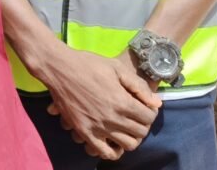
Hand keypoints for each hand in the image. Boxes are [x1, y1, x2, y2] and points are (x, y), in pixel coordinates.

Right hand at [41, 46, 160, 160]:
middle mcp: (112, 118)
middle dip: (143, 124)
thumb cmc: (88, 64)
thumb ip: (138, 86)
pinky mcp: (84, 132)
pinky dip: (114, 151)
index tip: (145, 107)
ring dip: (132, 137)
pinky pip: (104, 152)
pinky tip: (114, 142)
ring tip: (126, 127)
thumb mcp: (116, 68)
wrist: (59, 68)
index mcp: (122, 101)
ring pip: (127, 145)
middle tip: (137, 116)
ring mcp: (98, 127)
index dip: (150, 112)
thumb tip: (157, 103)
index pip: (149, 117)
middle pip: (141, 132)